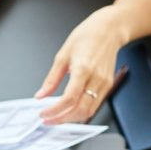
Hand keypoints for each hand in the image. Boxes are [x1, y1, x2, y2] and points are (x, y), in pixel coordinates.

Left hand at [34, 6, 123, 123]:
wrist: (110, 29)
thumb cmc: (88, 36)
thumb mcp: (63, 55)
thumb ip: (51, 79)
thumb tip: (40, 95)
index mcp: (83, 69)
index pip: (69, 99)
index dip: (55, 111)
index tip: (43, 114)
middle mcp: (96, 78)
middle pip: (79, 110)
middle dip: (61, 119)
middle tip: (48, 120)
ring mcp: (104, 84)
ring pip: (88, 111)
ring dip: (71, 118)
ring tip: (57, 117)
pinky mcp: (108, 86)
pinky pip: (94, 106)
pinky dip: (80, 112)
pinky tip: (70, 110)